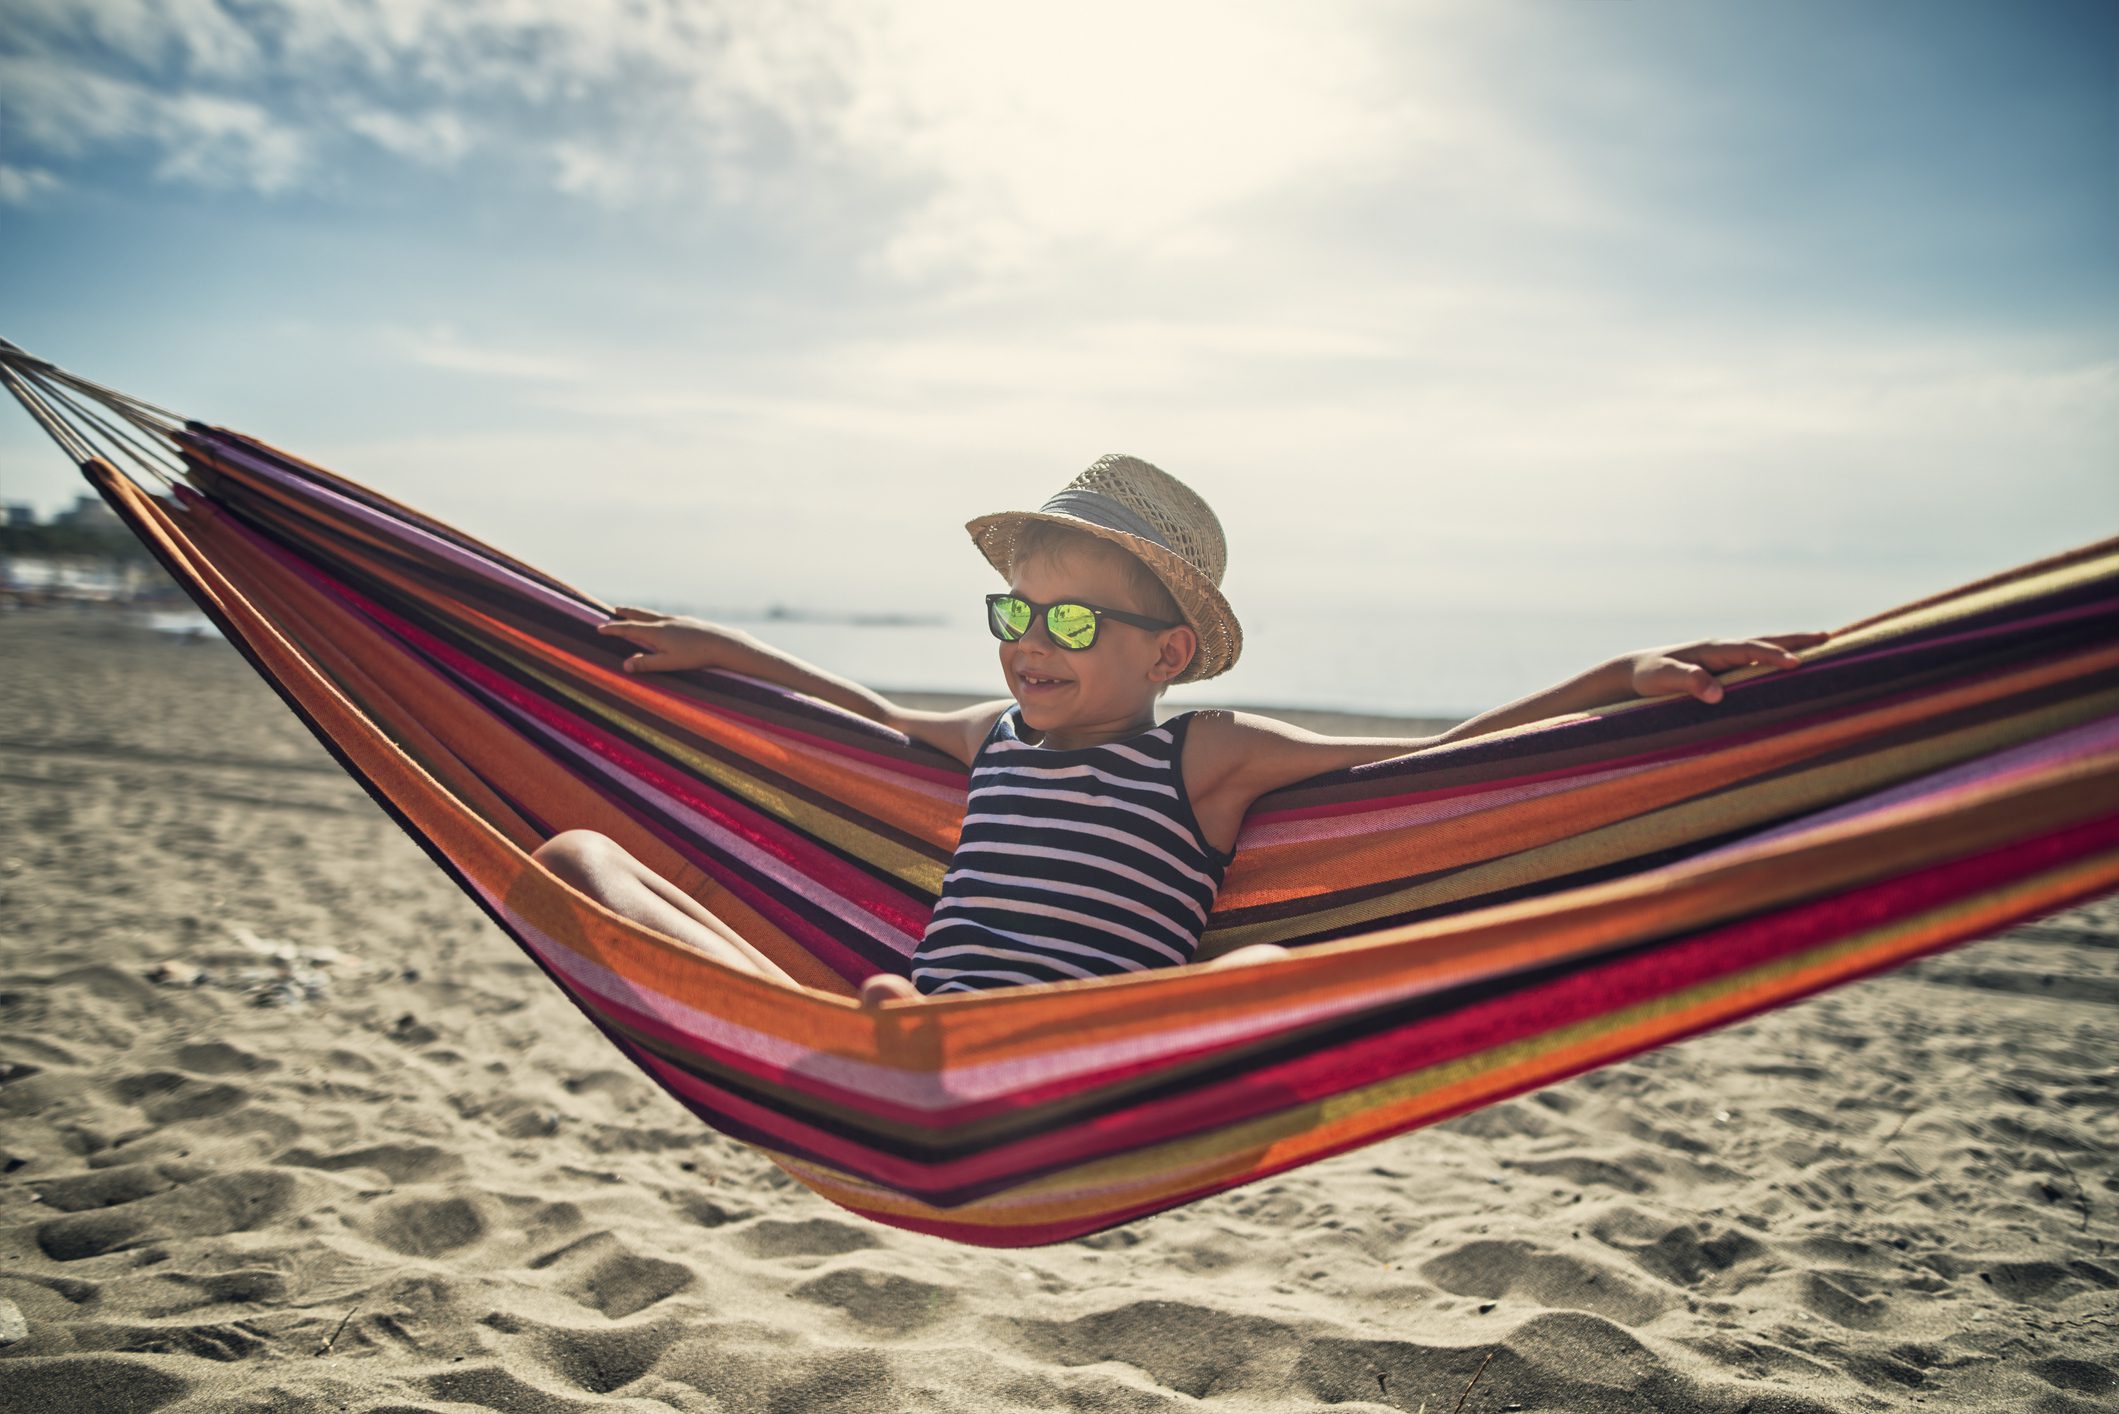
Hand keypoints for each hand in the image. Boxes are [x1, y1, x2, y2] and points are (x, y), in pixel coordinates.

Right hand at [595, 606, 743, 674]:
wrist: (722, 643)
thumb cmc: (695, 656)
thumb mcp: (668, 663)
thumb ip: (646, 664)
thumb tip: (624, 665)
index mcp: (656, 632)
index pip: (628, 628)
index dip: (612, 629)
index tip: (599, 627)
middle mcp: (664, 622)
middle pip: (640, 615)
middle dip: (626, 614)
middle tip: (614, 610)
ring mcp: (677, 620)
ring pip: (653, 615)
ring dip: (641, 613)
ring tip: (635, 613)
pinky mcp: (688, 622)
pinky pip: (666, 618)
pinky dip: (656, 618)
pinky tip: (663, 623)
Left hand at [1622, 631, 1830, 704]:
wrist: (1636, 671)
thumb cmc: (1648, 676)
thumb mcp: (1662, 679)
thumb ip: (1686, 681)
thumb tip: (1716, 693)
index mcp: (1712, 649)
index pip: (1748, 650)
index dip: (1772, 656)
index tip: (1796, 664)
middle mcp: (1723, 649)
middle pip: (1764, 641)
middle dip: (1795, 641)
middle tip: (1827, 639)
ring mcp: (1726, 657)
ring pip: (1764, 648)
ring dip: (1791, 645)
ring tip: (1823, 644)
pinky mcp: (1726, 668)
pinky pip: (1758, 661)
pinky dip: (1778, 658)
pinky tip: (1792, 665)